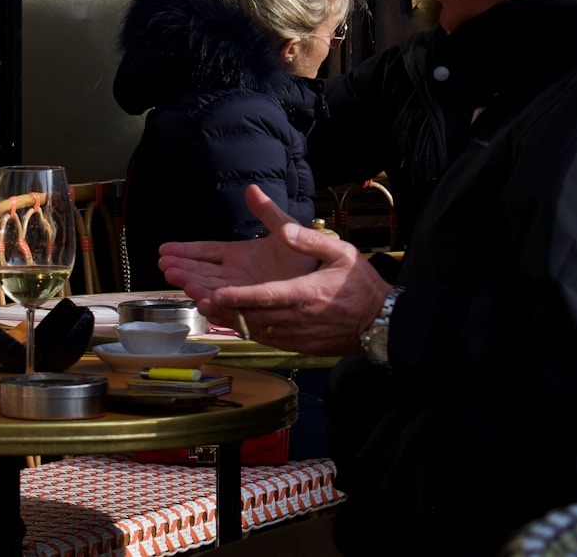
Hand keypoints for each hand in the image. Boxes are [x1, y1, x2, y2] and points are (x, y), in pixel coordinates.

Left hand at [159, 185, 392, 355]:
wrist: (379, 321)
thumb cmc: (359, 284)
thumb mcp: (340, 253)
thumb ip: (309, 241)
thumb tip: (286, 231)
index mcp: (305, 294)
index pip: (264, 296)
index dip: (237, 297)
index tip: (214, 294)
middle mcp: (296, 318)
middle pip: (251, 316)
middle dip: (223, 308)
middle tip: (197, 299)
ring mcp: (295, 335)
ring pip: (254, 330)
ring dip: (230, 319)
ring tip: (207, 307)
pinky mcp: (297, 345)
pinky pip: (265, 338)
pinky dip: (247, 329)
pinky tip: (233, 319)